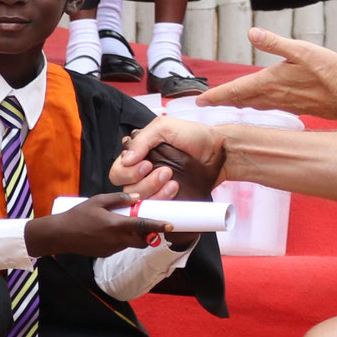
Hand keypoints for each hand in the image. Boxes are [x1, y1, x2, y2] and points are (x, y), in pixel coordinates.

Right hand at [24, 191, 175, 259]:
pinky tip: (113, 230)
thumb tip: (137, 197)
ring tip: (126, 223)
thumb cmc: (78, 215)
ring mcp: (112, 249)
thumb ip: (119, 199)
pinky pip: (121, 246)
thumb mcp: (98, 201)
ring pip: (132, 244)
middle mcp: (117, 240)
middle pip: (143, 241)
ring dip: (135, 236)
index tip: (171, 225)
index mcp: (116, 225)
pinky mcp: (107, 253)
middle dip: (150, 235)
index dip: (159, 226)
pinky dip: (123, 239)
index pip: (143, 226)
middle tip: (151, 224)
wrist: (61, 235)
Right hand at [109, 114, 223, 192]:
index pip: (119, 168)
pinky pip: (154, 209)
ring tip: (171, 177)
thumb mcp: (165, 127)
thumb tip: (125, 159)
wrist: (217, 150)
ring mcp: (154, 188)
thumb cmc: (194, 136)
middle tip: (163, 171)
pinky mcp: (166, 200)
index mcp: (139, 154)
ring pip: (138, 200)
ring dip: (153, 189)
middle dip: (140, 181)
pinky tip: (175, 187)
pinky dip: (162, 199)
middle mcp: (143, 172)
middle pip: (124, 187)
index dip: (127, 170)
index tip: (146, 164)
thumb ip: (143, 139)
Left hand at [198, 27, 336, 114]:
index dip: (216, 96)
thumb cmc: (328, 72)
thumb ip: (274, 43)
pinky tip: (261, 100)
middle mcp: (273, 96)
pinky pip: (268, 106)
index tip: (200, 101)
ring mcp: (285, 103)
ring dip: (239, 103)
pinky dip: (256, 104)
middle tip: (208, 102)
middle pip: (241, 100)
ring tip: (229, 101)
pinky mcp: (296, 106)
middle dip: (223, 101)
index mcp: (269, 82)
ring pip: (254, 105)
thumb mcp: (300, 50)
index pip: (236, 91)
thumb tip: (251, 32)